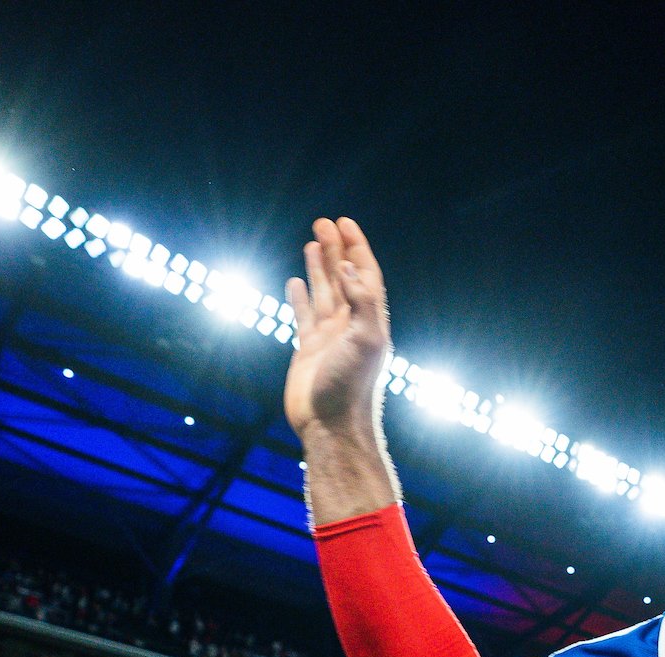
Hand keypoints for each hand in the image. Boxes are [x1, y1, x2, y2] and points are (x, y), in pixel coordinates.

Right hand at [285, 216, 393, 439]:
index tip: (344, 223)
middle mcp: (351, 325)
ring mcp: (329, 337)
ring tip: (313, 242)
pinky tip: (295, 281)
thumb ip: (362, 302)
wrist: (331, 425)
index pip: (365, 274)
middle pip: (343, 277)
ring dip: (320, 267)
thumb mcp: (366, 341)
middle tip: (323, 222)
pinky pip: (304, 315)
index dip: (356, 247)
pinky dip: (299, 296)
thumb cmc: (352, 387)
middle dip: (335, 249)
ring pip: (324, 292)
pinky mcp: (308, 350)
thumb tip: (348, 267)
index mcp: (369, 320)